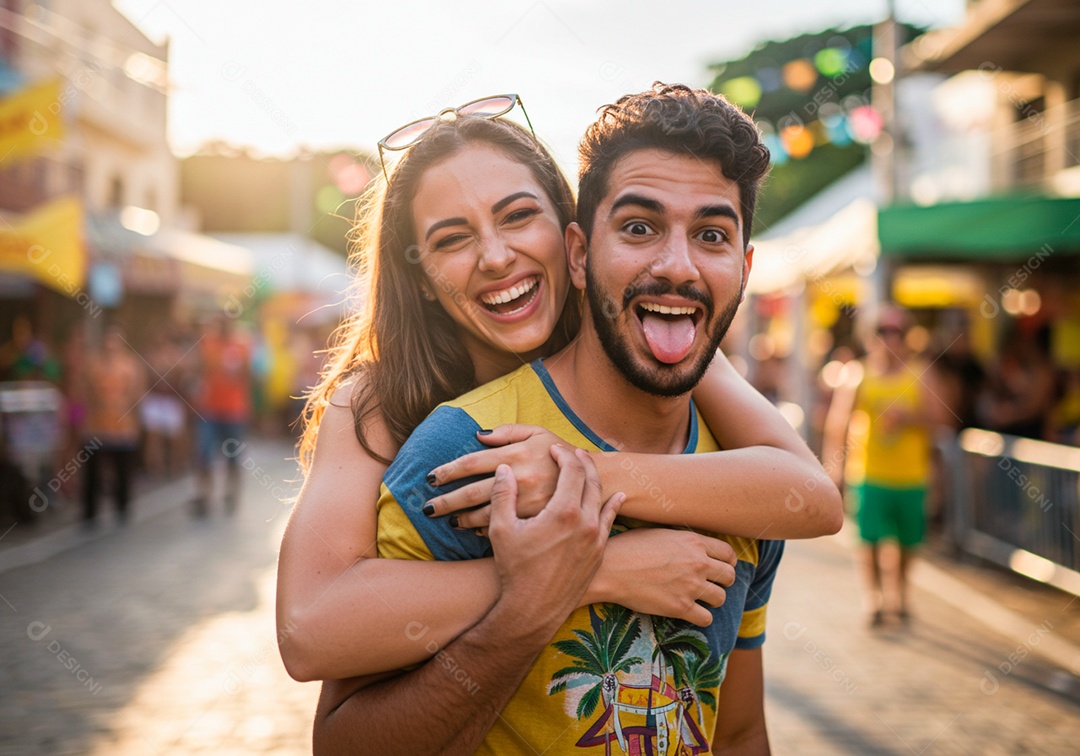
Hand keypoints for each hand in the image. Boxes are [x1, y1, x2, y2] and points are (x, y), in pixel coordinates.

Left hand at [425, 425, 571, 528]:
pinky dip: (484, 530)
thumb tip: (478, 436)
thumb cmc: (563, 453)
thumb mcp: (539, 433)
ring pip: (483, 514)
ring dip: (462, 519)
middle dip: (446, 501)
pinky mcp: (533, 520)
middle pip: (470, 492)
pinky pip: (503, 527)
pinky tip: (474, 529)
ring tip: (449, 520)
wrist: (597, 481)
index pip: (471, 462)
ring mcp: (525, 502)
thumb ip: (508, 432)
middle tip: (428, 508)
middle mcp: (518, 478)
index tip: (430, 479)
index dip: (447, 471)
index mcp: (515, 454)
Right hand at [487, 446, 623, 637]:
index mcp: (564, 511)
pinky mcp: (599, 553)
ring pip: (602, 499)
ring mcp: (596, 538)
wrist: (533, 610)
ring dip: (595, 480)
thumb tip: (505, 469)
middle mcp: (586, 522)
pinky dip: (612, 505)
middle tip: (574, 453)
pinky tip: (616, 497)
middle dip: (582, 462)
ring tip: (588, 469)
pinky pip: (610, 521)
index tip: (555, 449)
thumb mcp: (501, 529)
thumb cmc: (515, 570)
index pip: (572, 470)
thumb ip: (503, 494)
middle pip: (591, 480)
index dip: (564, 455)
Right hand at [593, 529, 736, 626]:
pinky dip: (700, 617)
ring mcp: (691, 586)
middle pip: (729, 577)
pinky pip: (706, 618)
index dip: (726, 562)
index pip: (728, 554)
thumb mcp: (661, 533)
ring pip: (721, 598)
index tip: (718, 568)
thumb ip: (684, 541)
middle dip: (722, 582)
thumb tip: (694, 547)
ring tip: (698, 599)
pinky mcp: (680, 607)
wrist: (611, 568)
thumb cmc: (630, 547)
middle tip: (708, 584)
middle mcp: (698, 563)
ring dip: (711, 600)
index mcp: (694, 542)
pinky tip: (689, 612)